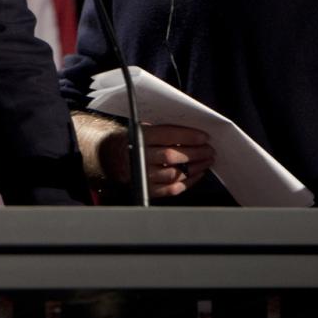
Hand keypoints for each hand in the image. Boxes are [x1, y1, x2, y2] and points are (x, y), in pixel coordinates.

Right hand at [100, 123, 215, 197]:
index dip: (189, 136)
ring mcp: (144, 176)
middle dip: (196, 153)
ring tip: (206, 161)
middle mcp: (140, 157)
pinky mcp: (148, 190)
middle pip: (173, 156)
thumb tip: (191, 133)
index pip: (168, 136)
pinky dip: (188, 182)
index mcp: (139, 138)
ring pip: (175, 173)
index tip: (204, 137)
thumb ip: (163, 130)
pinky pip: (172, 189)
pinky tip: (197, 175)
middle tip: (209, 150)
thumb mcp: (141, 128)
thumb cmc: (131, 140)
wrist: (109, 158)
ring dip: (195, 168)